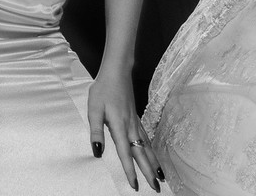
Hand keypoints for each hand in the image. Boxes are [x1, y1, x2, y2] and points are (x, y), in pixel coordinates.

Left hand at [88, 70, 165, 191]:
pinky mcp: (135, 118)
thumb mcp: (93, 109)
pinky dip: (152, 150)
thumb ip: (96, 132)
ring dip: (154, 162)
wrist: (117, 71)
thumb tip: (97, 152)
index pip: (125, 153)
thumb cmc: (103, 89)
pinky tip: (153, 155)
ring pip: (147, 147)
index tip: (134, 185)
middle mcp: (130, 126)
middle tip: (156, 188)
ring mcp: (135, 122)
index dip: (130, 170)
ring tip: (161, 177)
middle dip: (148, 172)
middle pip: (141, 153)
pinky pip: (146, 138)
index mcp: (119, 126)